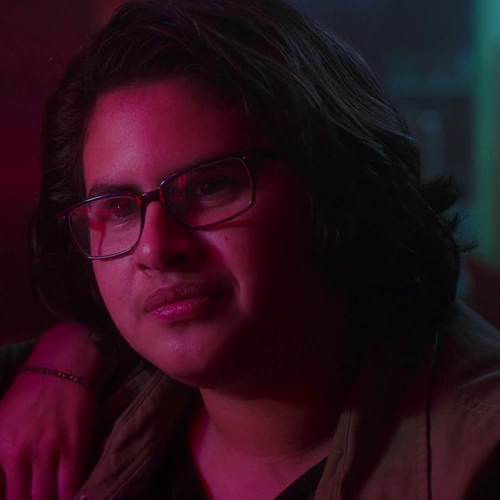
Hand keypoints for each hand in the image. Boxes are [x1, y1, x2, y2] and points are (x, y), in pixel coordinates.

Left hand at [0, 323, 107, 499]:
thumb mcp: (1, 421)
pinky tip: (69, 496)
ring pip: (45, 499)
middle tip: (35, 497)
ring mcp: (47, 450)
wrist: (65, 365)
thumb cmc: (32, 391)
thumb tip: (4, 481)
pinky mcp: (74, 446)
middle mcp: (17, 452)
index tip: (18, 496)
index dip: (8, 499)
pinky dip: (70, 496)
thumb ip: (0, 454)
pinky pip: (71, 486)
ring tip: (52, 497)